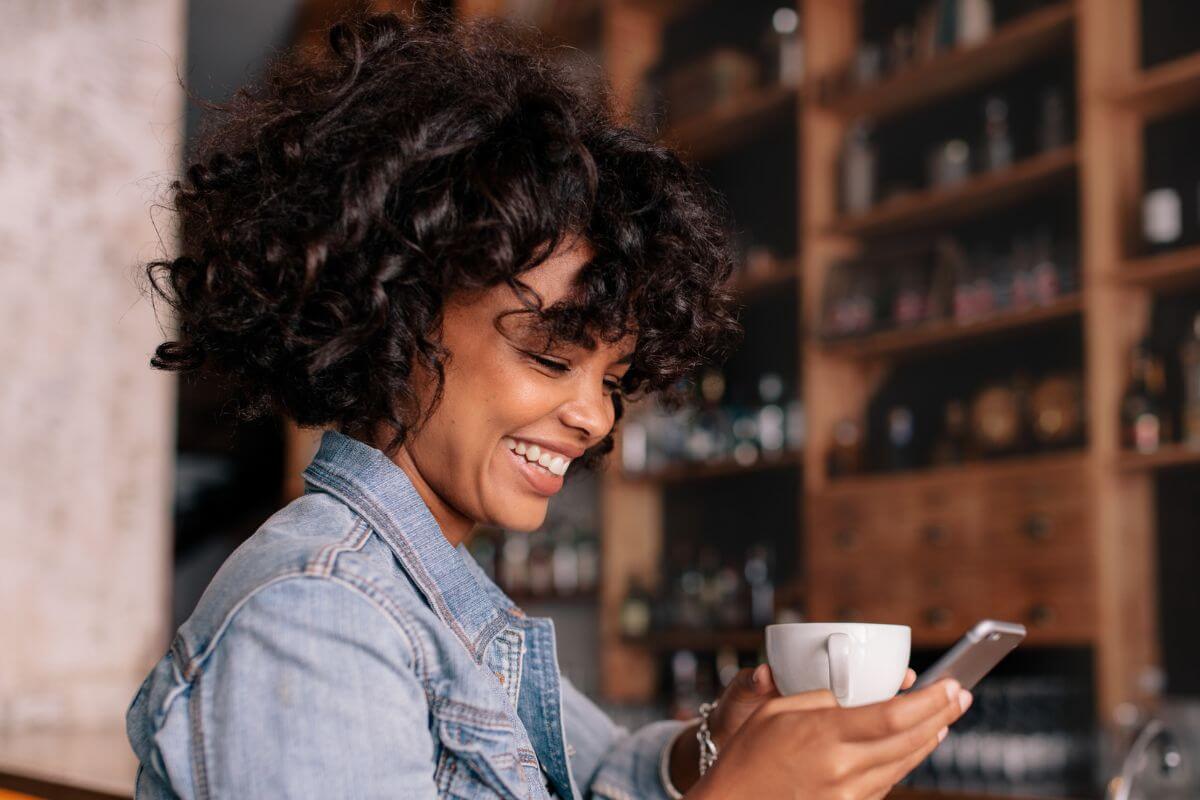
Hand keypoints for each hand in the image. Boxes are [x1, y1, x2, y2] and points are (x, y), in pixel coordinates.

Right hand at [687, 673, 968, 799]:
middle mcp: (843, 769)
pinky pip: (887, 783)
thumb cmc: (745, 757)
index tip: (951, 685)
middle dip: (941, 716)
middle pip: (909, 741)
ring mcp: (847, 795)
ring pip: (904, 764)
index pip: (893, 716)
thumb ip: (818, 699)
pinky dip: (905, 762)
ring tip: (945, 719)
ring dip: (929, 740)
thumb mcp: (775, 711)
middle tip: (961, 696)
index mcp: (825, 736)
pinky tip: (913, 748)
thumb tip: (850, 697)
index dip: (930, 701)